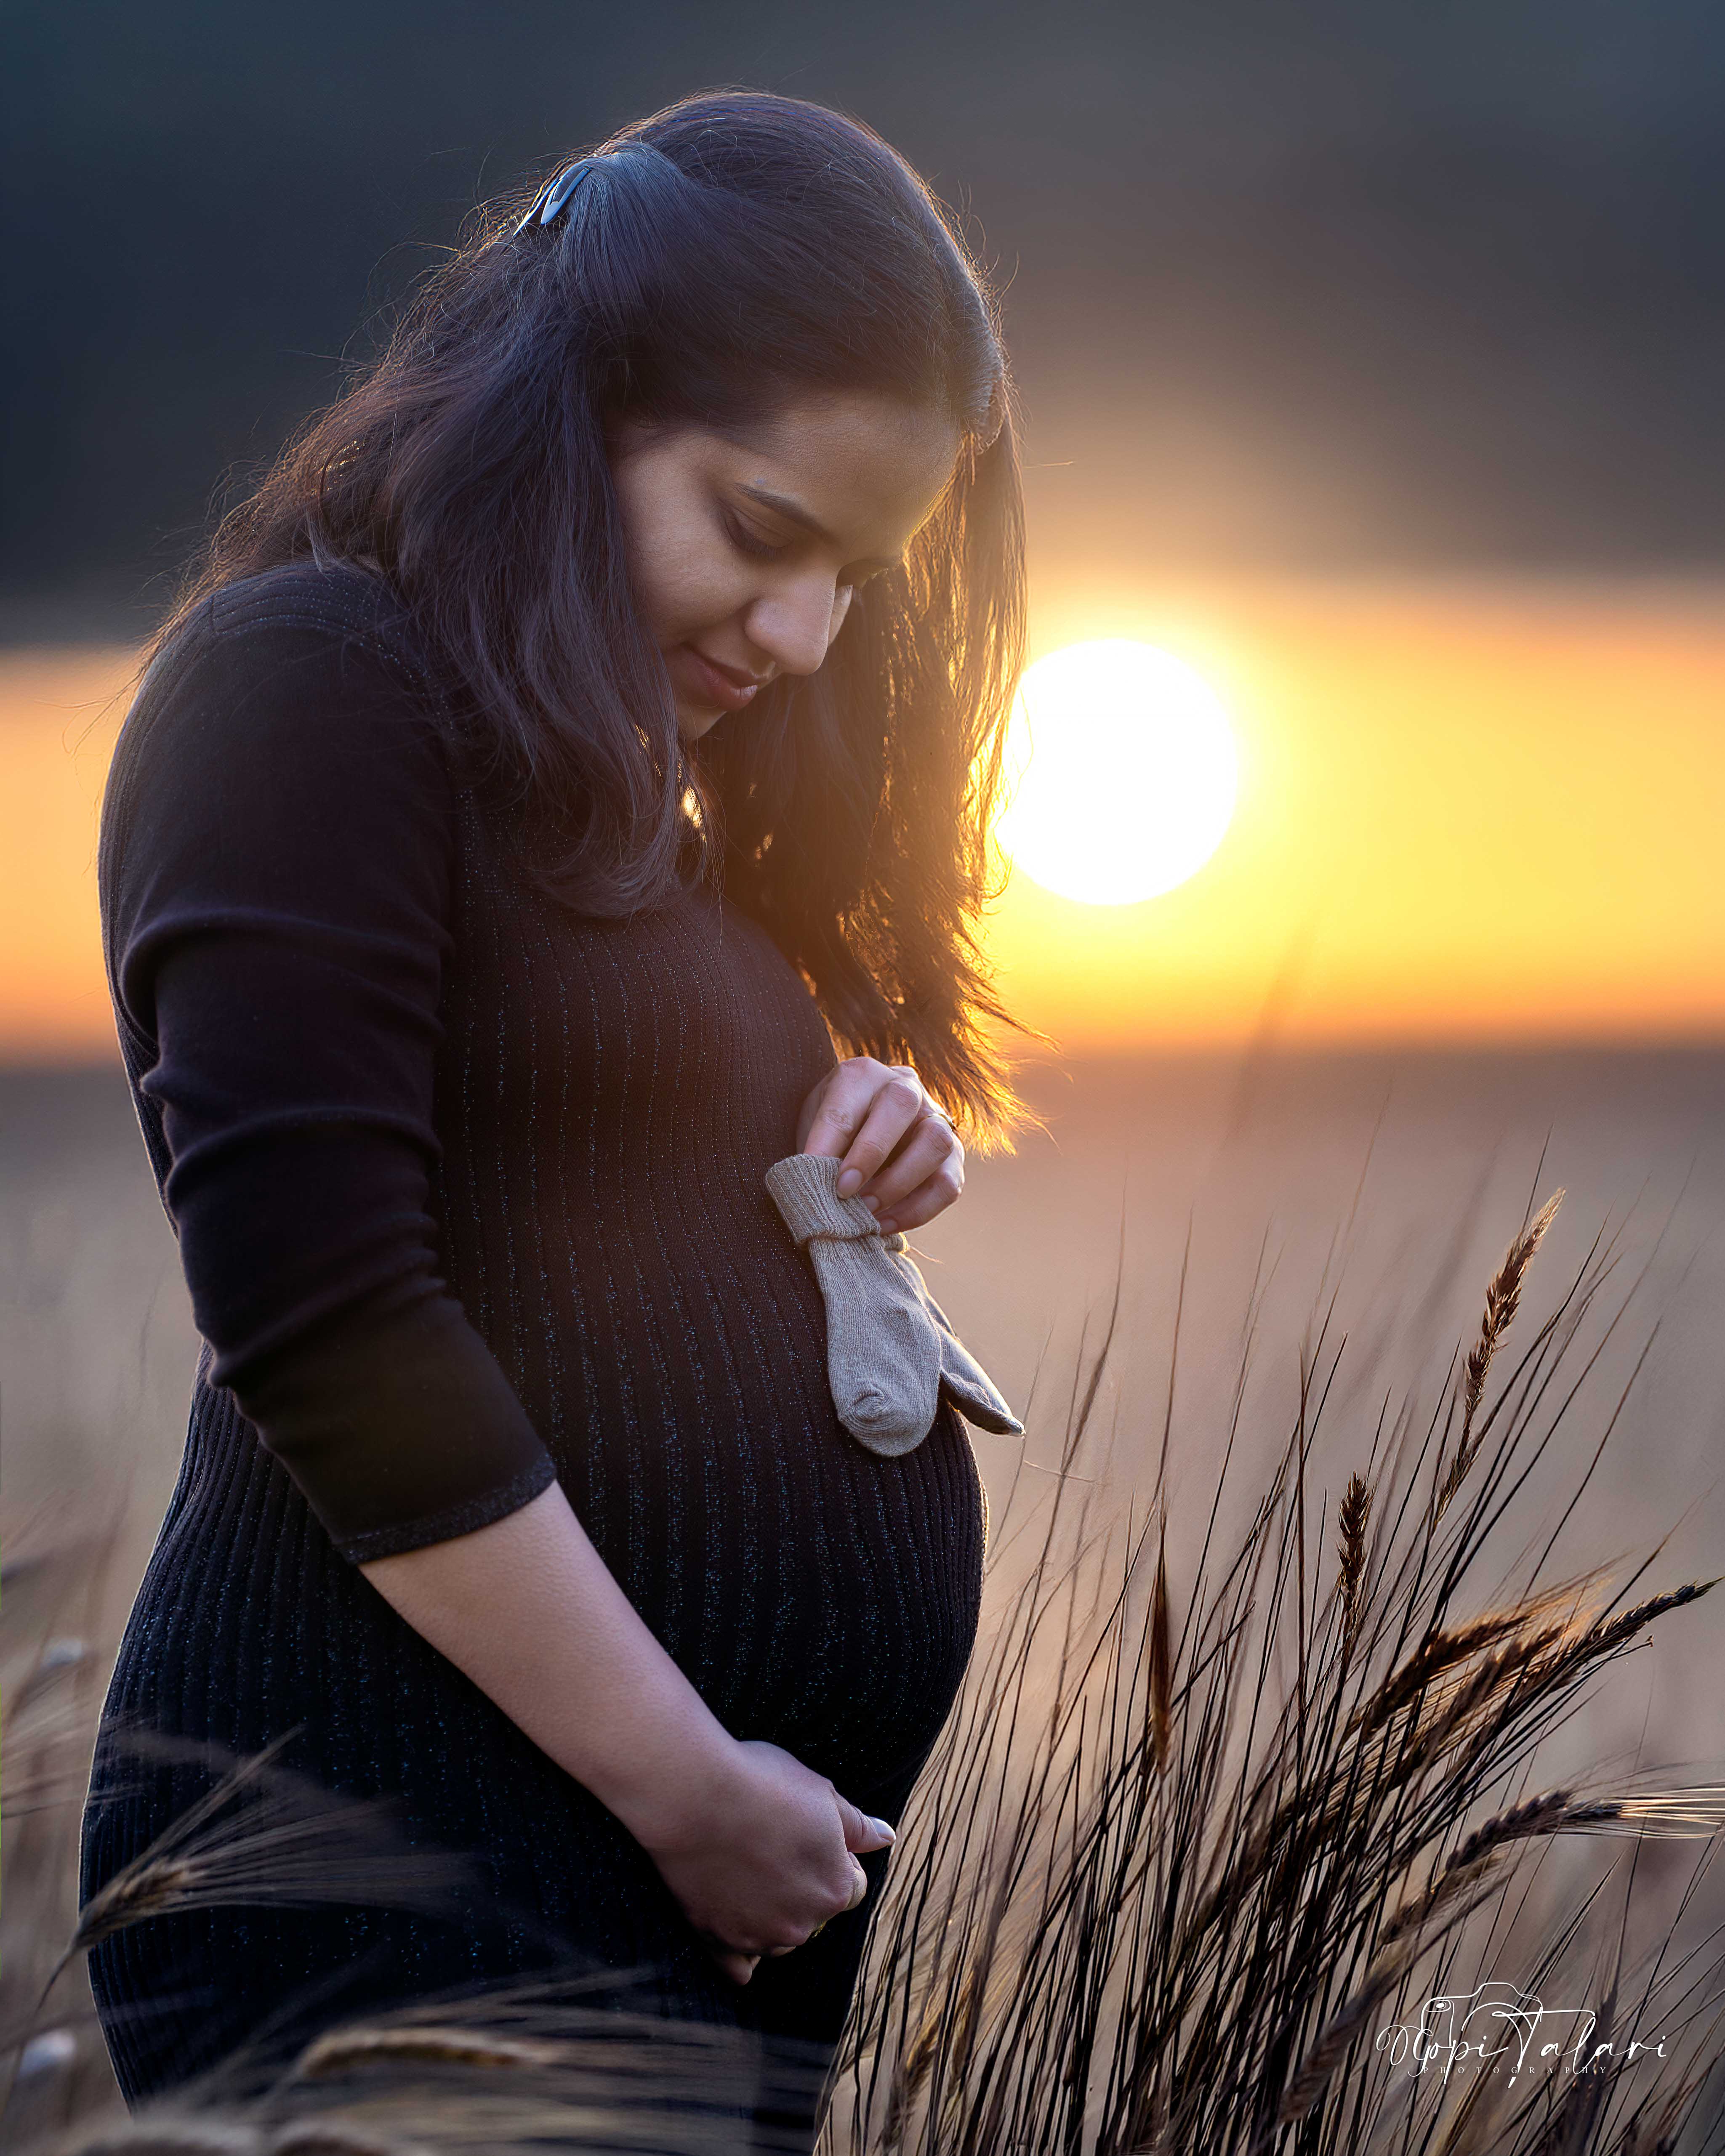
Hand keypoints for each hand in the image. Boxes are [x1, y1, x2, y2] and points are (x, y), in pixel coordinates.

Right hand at [631, 1737, 893, 1985]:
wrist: (694, 1795)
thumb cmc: (761, 1784)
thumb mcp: (821, 1793)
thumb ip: (858, 1825)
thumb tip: (887, 1837)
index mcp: (834, 1888)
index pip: (850, 1886)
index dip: (832, 1857)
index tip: (806, 1833)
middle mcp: (802, 1923)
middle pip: (813, 1912)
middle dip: (801, 1886)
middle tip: (772, 1844)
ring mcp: (758, 1937)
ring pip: (777, 1935)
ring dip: (771, 1914)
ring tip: (746, 1867)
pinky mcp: (718, 1941)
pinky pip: (738, 1967)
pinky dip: (740, 1953)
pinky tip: (735, 1928)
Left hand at [795, 1057, 963, 1236]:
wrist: (864, 1133)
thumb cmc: (834, 1132)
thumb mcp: (815, 1128)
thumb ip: (817, 1150)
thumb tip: (814, 1187)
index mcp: (864, 1075)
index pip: (847, 1104)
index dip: (828, 1142)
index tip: (812, 1174)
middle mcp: (906, 1088)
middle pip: (902, 1104)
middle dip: (870, 1152)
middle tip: (843, 1191)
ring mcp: (937, 1119)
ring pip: (936, 1142)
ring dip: (898, 1184)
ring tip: (866, 1211)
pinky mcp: (954, 1156)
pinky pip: (947, 1184)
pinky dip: (916, 1211)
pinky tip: (884, 1225)